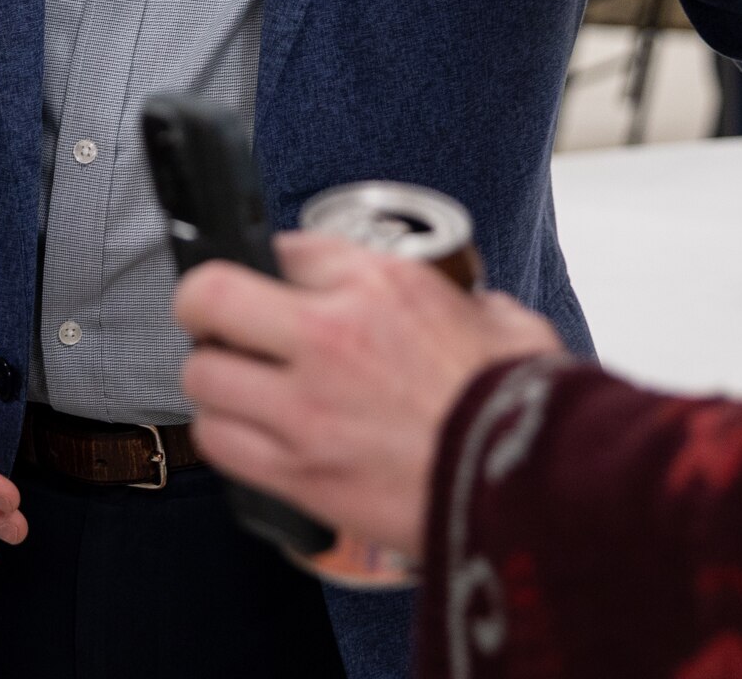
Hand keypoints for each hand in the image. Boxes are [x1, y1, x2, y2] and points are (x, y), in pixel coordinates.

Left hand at [174, 232, 563, 556]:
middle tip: (220, 321)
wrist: (539, 493)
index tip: (276, 282)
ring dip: (216, 379)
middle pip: (210, 296)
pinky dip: (226, 436)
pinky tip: (251, 433)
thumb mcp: (505, 321)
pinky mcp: (299, 474)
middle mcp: (330, 336)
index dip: (275, 266)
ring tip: (240, 385)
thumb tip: (460, 308)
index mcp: (381, 285)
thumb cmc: (526, 409)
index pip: (284, 248)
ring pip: (202, 375)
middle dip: (205, 305)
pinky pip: (219, 443)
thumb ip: (463, 303)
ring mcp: (306, 409)